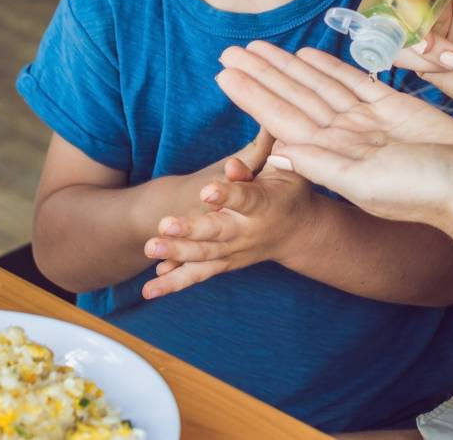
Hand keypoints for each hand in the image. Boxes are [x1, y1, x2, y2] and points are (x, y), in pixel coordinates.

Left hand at [141, 165, 317, 298]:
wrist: (301, 232)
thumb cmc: (289, 190)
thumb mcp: (283, 170)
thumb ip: (256, 164)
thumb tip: (230, 165)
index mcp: (265, 204)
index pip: (245, 199)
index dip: (227, 194)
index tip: (206, 190)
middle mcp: (248, 231)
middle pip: (217, 232)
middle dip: (190, 230)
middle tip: (164, 226)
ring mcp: (236, 250)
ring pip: (204, 256)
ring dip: (176, 254)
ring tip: (151, 248)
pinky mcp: (226, 263)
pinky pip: (199, 274)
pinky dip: (176, 280)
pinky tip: (152, 287)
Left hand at [215, 41, 452, 228]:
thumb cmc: (425, 193)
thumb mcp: (368, 185)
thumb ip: (325, 166)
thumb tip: (280, 151)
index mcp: (332, 157)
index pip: (282, 118)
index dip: (253, 95)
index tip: (224, 74)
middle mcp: (344, 137)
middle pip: (294, 98)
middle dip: (262, 74)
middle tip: (230, 50)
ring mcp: (367, 122)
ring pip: (318, 87)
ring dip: (288, 67)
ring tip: (258, 47)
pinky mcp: (393, 108)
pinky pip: (353, 83)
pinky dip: (330, 68)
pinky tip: (308, 55)